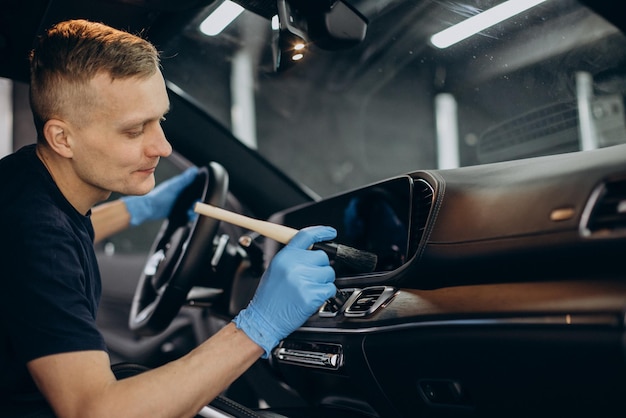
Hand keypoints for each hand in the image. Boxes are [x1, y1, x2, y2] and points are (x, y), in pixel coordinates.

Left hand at [122, 166, 198, 225]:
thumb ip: (184, 180)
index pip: (196, 188)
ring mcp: (180, 204)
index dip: (200, 192)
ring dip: (194, 211)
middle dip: (198, 204)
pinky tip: (188, 216)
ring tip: (190, 213)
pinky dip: (189, 216)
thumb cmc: (159, 196)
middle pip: (196, 199)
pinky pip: (188, 215)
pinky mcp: (178, 212)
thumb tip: (194, 170)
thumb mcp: (173, 187)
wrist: (148, 209)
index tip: (200, 197)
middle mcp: (182, 195)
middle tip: (194, 207)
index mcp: (182, 187)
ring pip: (193, 207)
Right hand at [233, 226, 336, 357]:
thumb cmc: (269, 298)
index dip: (321, 231)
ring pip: (329, 273)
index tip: (330, 232)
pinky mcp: (312, 294)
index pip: (306, 236)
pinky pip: (330, 289)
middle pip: (322, 257)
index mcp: (285, 256)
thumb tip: (313, 254)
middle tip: (308, 280)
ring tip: (307, 290)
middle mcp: (294, 265)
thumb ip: (294, 258)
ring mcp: (304, 279)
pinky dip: (325, 294)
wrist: (263, 320)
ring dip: (323, 282)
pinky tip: (311, 298)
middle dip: (319, 268)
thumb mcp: (276, 269)